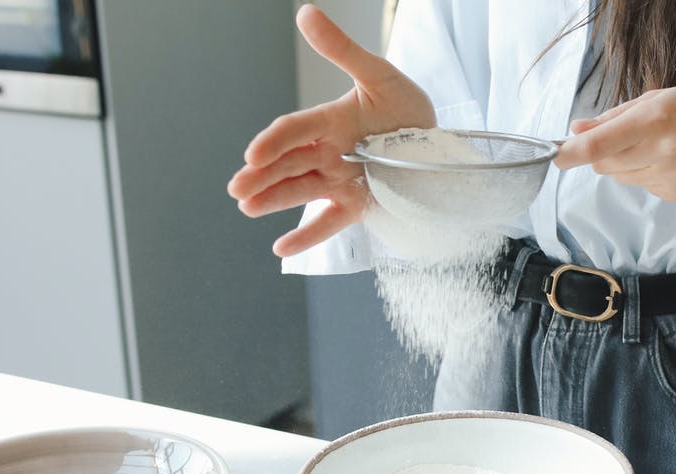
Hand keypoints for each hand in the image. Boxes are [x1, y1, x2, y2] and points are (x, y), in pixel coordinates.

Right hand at [227, 4, 433, 256]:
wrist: (437, 143)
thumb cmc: (406, 106)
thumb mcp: (378, 75)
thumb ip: (341, 50)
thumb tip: (305, 13)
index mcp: (330, 121)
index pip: (294, 131)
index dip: (273, 142)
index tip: (252, 154)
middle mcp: (329, 152)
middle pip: (289, 164)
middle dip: (261, 176)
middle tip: (237, 188)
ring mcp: (341, 180)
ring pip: (301, 191)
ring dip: (274, 201)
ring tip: (248, 209)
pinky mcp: (357, 204)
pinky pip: (329, 222)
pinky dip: (306, 236)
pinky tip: (281, 249)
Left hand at [556, 85, 675, 261]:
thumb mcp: (664, 98)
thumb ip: (618, 115)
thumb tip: (577, 129)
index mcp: (658, 118)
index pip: (601, 144)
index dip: (572, 153)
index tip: (556, 156)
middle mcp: (665, 150)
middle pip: (607, 164)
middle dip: (603, 154)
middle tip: (624, 137)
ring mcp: (674, 178)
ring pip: (625, 178)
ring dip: (629, 163)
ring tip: (662, 145)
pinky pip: (647, 188)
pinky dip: (651, 175)